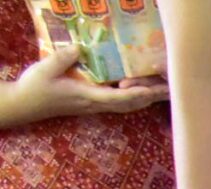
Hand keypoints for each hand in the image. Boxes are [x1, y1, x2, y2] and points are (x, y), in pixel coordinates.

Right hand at [0, 50, 166, 126]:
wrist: (26, 105)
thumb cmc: (36, 88)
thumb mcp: (45, 70)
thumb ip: (63, 59)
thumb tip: (80, 48)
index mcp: (87, 97)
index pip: (117, 98)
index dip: (136, 95)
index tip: (152, 91)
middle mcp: (96, 104)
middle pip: (130, 103)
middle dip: (151, 97)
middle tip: (171, 88)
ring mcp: (96, 105)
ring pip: (128, 104)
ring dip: (146, 97)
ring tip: (164, 89)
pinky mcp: (94, 103)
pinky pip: (120, 102)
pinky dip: (135, 97)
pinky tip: (143, 90)